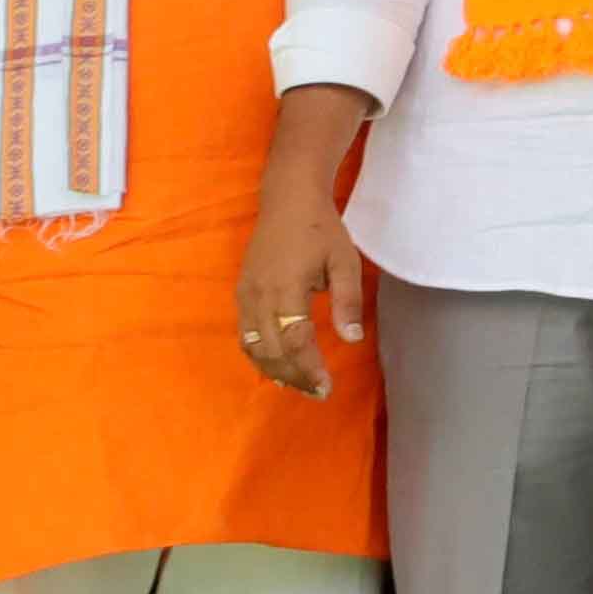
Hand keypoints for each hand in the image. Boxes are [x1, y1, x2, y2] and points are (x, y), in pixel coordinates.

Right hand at [232, 198, 373, 398]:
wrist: (287, 200)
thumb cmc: (321, 229)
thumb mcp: (345, 261)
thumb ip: (348, 301)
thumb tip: (352, 339)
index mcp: (285, 287)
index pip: (295, 340)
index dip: (309, 367)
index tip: (327, 387)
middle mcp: (258, 295)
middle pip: (271, 350)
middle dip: (294, 375)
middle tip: (318, 393)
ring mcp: (245, 295)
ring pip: (253, 346)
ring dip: (275, 370)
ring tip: (301, 385)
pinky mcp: (240, 293)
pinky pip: (245, 334)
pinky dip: (260, 355)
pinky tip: (279, 366)